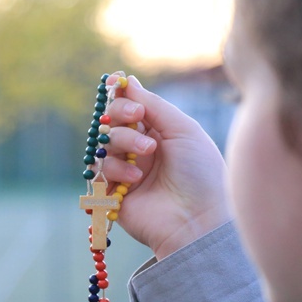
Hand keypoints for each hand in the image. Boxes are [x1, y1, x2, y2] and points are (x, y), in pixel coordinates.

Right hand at [102, 75, 231, 259]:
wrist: (199, 219)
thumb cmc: (201, 173)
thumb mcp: (183, 129)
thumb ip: (154, 104)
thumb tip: (128, 81)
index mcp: (158, 134)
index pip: (130, 107)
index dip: (122, 96)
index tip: (117, 83)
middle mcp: (139, 151)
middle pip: (112, 121)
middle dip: (121, 114)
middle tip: (137, 117)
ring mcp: (126, 172)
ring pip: (104, 143)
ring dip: (122, 142)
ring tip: (147, 154)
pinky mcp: (113, 195)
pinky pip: (100, 170)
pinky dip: (116, 168)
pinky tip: (136, 178)